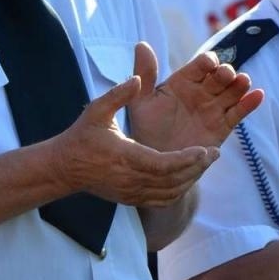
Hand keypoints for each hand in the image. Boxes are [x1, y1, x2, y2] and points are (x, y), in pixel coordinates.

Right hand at [48, 63, 223, 208]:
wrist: (64, 168)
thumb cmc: (81, 137)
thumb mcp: (96, 111)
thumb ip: (118, 94)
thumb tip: (137, 79)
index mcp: (125, 157)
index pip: (163, 164)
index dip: (187, 159)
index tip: (204, 149)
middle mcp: (130, 179)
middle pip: (172, 180)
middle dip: (196, 168)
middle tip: (214, 153)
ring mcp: (131, 192)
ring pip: (170, 193)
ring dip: (190, 179)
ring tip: (205, 162)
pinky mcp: (131, 199)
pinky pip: (161, 200)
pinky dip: (178, 190)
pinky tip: (188, 177)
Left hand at [128, 42, 263, 152]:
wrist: (156, 161)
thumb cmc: (146, 128)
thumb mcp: (141, 101)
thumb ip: (145, 74)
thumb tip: (141, 44)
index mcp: (184, 81)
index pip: (200, 65)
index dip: (207, 61)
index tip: (208, 64)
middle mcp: (201, 92)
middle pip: (220, 76)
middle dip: (225, 72)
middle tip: (226, 74)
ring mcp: (213, 109)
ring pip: (232, 92)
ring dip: (239, 85)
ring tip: (243, 81)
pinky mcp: (222, 127)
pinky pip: (238, 113)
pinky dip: (250, 103)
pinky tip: (258, 95)